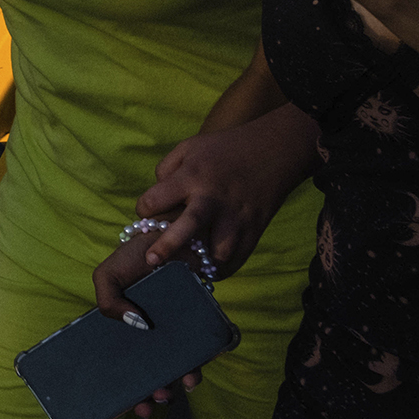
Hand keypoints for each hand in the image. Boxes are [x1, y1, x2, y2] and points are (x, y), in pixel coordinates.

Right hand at [89, 228, 205, 417]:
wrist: (179, 234)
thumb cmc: (138, 254)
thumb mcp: (108, 274)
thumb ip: (108, 302)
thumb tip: (137, 326)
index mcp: (126, 325)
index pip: (122, 362)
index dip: (125, 386)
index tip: (131, 406)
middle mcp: (150, 333)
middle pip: (149, 371)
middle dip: (150, 393)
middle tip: (152, 403)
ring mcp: (175, 331)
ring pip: (174, 366)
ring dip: (175, 383)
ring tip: (175, 388)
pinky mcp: (199, 325)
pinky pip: (198, 351)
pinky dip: (197, 364)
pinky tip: (194, 372)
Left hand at [132, 111, 316, 276]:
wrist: (274, 151)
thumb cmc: (225, 149)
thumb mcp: (189, 147)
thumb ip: (165, 170)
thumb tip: (156, 198)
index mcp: (192, 177)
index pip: (157, 199)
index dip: (145, 208)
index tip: (146, 211)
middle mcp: (213, 199)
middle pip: (188, 226)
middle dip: (167, 246)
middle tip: (150, 260)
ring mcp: (236, 217)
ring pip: (218, 251)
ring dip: (201, 263)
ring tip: (184, 270)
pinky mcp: (254, 230)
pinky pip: (238, 258)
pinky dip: (222, 269)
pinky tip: (207, 270)